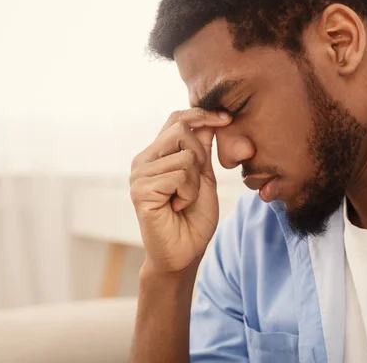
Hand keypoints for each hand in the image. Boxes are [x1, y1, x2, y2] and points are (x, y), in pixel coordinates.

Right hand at [130, 109, 231, 273]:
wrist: (184, 253)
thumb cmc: (194, 219)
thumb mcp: (204, 178)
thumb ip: (202, 150)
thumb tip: (210, 121)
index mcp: (156, 154)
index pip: (175, 119)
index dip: (201, 114)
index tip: (227, 119)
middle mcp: (143, 160)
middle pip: (180, 129)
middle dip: (199, 155)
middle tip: (194, 185)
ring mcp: (139, 174)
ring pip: (184, 155)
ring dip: (194, 182)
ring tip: (182, 200)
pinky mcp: (141, 189)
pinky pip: (179, 175)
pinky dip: (187, 193)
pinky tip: (176, 207)